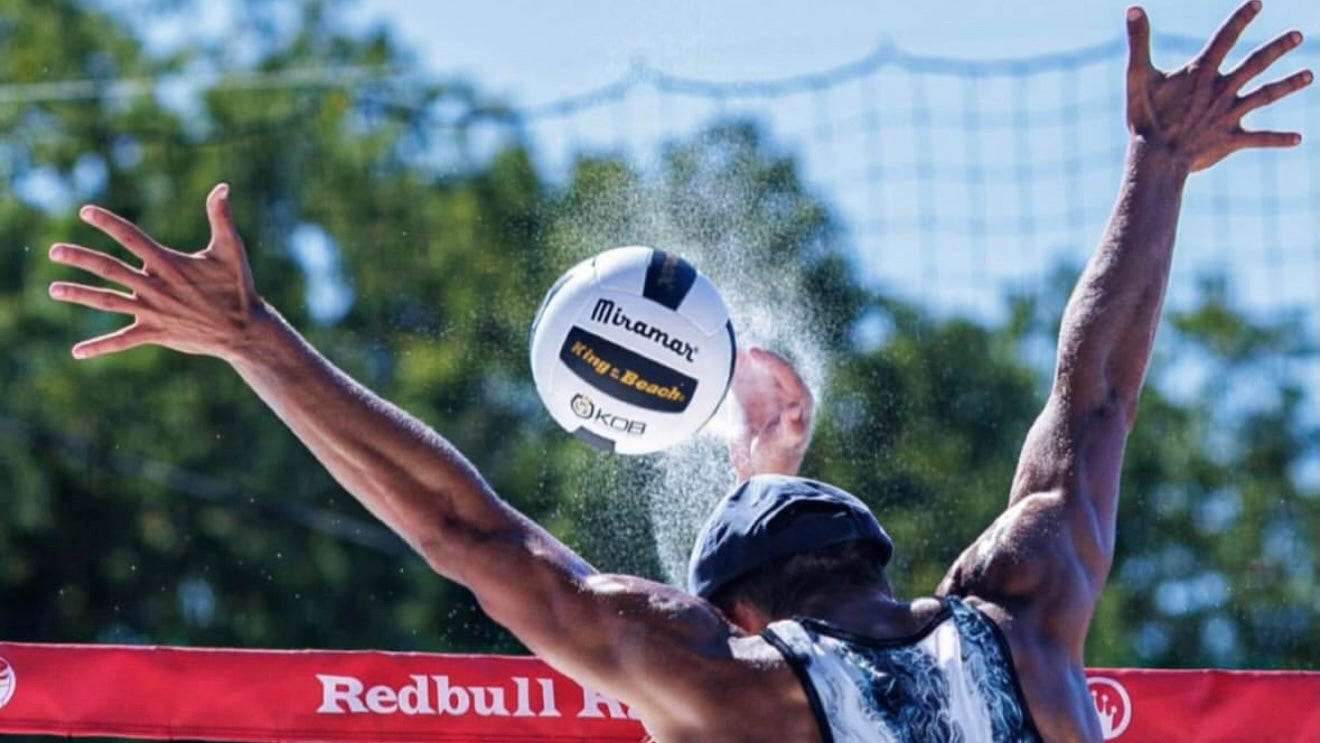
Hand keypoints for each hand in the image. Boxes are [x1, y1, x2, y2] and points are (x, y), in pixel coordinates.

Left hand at [49, 184, 262, 359]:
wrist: (244, 330)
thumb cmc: (238, 287)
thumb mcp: (232, 250)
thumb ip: (221, 218)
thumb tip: (223, 187)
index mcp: (169, 264)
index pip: (132, 238)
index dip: (108, 223)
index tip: (85, 212)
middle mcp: (155, 287)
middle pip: (109, 269)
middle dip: (80, 258)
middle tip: (54, 251)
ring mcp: (153, 311)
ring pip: (108, 301)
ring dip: (79, 295)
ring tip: (53, 290)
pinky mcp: (156, 333)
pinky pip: (122, 340)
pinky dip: (100, 346)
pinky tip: (77, 352)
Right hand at [727, 347, 813, 480]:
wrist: (758, 473)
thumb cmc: (778, 461)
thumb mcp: (784, 445)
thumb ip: (792, 428)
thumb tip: (794, 410)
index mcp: (800, 400)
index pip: (786, 372)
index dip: (770, 360)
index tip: (753, 353)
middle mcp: (784, 391)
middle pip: (768, 366)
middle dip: (752, 357)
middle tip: (734, 349)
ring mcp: (765, 392)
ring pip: (752, 369)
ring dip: (738, 360)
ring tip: (721, 352)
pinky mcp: (747, 395)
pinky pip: (738, 377)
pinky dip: (728, 369)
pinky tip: (716, 362)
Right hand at [1125, 2, 1311, 171]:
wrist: (1157, 158)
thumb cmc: (1145, 117)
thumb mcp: (1137, 76)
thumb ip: (1138, 42)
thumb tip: (1132, 8)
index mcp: (1201, 73)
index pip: (1224, 39)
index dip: (1240, 20)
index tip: (1258, 3)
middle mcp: (1221, 90)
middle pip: (1256, 64)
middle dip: (1277, 48)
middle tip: (1297, 36)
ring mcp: (1228, 115)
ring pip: (1265, 95)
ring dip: (1288, 85)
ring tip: (1308, 75)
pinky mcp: (1230, 139)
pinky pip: (1258, 138)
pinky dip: (1278, 138)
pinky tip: (1298, 139)